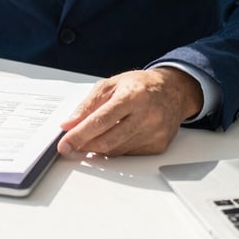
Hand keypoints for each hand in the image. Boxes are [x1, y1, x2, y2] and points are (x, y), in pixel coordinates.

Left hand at [57, 67, 202, 155]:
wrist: (173, 91)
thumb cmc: (140, 86)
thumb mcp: (110, 85)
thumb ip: (88, 104)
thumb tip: (69, 124)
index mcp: (132, 97)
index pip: (100, 121)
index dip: (79, 135)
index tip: (64, 144)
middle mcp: (146, 116)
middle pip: (107, 140)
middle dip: (84, 145)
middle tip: (71, 145)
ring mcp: (154, 133)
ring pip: (116, 150)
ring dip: (98, 148)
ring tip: (91, 138)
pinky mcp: (158, 146)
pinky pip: (128, 154)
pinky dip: (115, 148)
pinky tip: (114, 137)